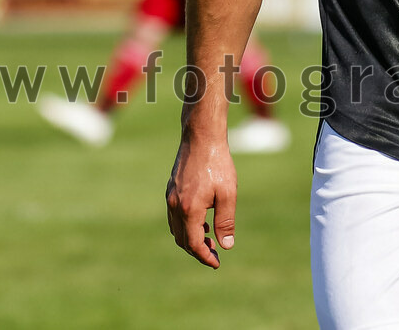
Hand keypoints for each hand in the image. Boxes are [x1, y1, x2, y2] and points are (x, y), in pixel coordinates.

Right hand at [166, 137, 236, 268]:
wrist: (202, 136)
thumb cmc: (218, 163)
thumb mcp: (228, 193)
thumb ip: (226, 221)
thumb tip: (226, 246)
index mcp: (189, 209)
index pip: (193, 244)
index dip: (204, 256)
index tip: (216, 262)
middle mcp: (174, 206)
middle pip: (183, 239)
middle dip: (197, 250)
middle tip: (214, 252)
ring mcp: (170, 197)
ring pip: (176, 229)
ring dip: (190, 237)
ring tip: (209, 237)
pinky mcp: (170, 189)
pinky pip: (174, 216)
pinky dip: (185, 224)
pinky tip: (201, 219)